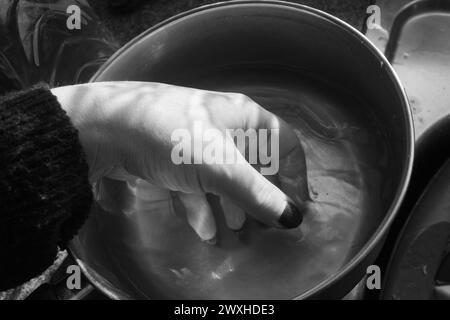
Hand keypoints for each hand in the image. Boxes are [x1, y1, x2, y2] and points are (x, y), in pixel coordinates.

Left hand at [52, 81, 310, 241]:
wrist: (104, 129)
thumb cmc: (170, 137)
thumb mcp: (218, 166)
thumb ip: (256, 193)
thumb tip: (293, 218)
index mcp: (243, 117)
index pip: (284, 145)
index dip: (294, 177)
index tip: (294, 209)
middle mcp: (223, 126)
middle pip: (252, 167)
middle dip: (255, 202)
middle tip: (258, 231)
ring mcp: (196, 143)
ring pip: (223, 180)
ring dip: (228, 211)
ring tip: (231, 239)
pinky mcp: (172, 157)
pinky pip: (197, 184)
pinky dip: (202, 207)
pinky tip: (203, 230)